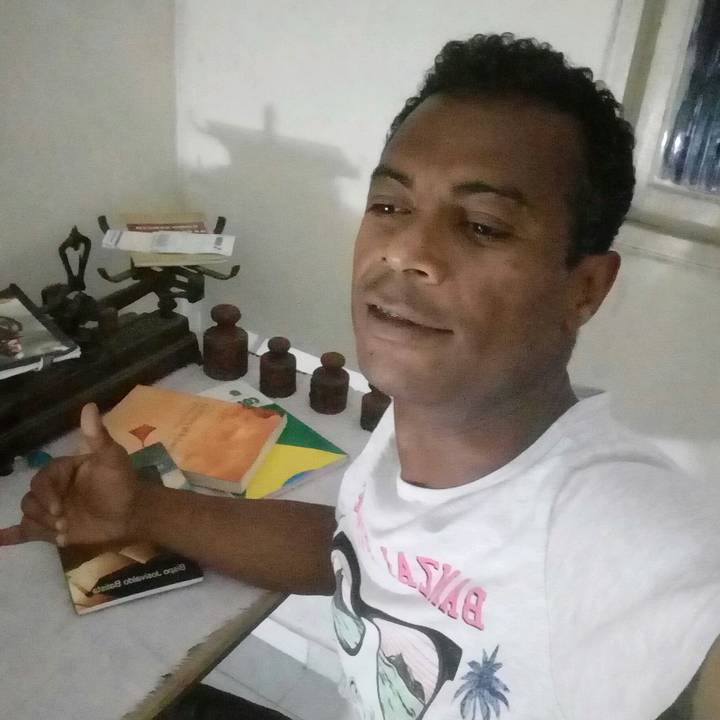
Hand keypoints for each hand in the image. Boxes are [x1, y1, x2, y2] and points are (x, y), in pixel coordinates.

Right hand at [0, 403, 140, 546]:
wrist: (132, 513)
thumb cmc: (122, 483)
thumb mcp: (112, 459)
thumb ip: (98, 437)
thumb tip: (90, 405)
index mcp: (63, 470)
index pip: (43, 479)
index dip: (46, 494)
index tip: (58, 508)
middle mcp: (55, 488)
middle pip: (31, 498)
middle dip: (43, 512)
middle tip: (63, 522)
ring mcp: (52, 509)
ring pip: (29, 514)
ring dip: (41, 525)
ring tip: (63, 531)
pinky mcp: (53, 528)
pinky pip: (26, 530)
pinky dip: (11, 535)